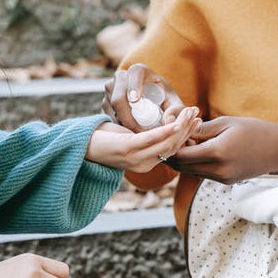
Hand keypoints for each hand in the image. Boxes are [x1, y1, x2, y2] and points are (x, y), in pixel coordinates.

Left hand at [85, 107, 200, 172]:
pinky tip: (176, 124)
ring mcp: (136, 158)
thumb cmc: (103, 140)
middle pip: (174, 147)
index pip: (173, 150)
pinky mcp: (128, 149)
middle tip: (198, 113)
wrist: (80, 145)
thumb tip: (153, 129)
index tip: (196, 121)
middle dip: (188, 129)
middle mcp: (144, 164)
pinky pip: (152, 140)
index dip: (186, 135)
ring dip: (181, 127)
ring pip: (166, 143)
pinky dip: (166, 132)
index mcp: (146, 163)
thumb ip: (141, 137)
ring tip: (191, 113)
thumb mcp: (127, 139)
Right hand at [102, 64, 187, 131]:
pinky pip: (108, 114)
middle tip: (140, 132)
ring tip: (136, 135)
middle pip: (118, 97)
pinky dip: (118, 125)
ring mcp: (110, 89)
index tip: (135, 101)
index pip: (134, 74)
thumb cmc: (163, 97)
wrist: (150, 99)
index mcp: (139, 71)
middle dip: (128, 117)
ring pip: (111, 108)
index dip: (133, 87)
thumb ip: (177, 109)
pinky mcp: (105, 101)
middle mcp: (121, 77)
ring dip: (123, 123)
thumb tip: (168, 120)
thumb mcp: (173, 101)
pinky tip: (129, 133)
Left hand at [167, 116, 277, 183]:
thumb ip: (201, 130)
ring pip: (192, 172)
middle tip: (170, 140)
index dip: (170, 147)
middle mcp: (219, 169)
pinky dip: (197, 164)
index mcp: (217, 152)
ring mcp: (223, 178)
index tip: (167, 136)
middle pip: (183, 168)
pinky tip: (199, 151)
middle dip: (173, 156)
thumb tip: (180, 132)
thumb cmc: (254, 130)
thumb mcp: (226, 123)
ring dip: (185, 161)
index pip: (182, 156)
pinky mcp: (227, 181)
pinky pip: (204, 174)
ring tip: (185, 143)